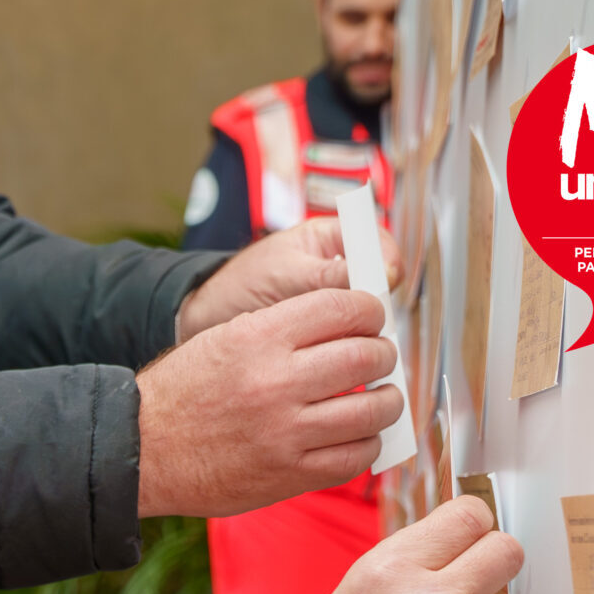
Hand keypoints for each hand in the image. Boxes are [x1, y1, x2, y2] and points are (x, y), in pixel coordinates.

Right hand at [137, 288, 399, 516]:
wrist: (141, 450)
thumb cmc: (183, 392)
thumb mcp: (225, 338)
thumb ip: (286, 328)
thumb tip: (349, 326)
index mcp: (260, 338)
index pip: (346, 308)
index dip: (370, 311)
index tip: (370, 321)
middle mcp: (276, 383)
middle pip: (368, 356)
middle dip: (384, 354)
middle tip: (379, 359)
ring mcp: (285, 433)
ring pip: (373, 410)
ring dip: (386, 401)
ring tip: (379, 398)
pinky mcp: (288, 475)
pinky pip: (355, 457)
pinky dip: (366, 443)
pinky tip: (356, 435)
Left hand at [175, 216, 399, 338]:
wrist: (207, 315)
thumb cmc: (241, 283)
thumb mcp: (287, 273)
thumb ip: (332, 275)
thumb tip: (384, 277)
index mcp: (333, 237)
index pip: (378, 243)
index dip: (386, 264)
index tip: (385, 282)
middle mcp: (339, 266)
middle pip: (379, 283)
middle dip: (376, 303)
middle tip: (370, 319)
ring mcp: (333, 300)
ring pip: (367, 314)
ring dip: (363, 329)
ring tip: (349, 341)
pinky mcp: (324, 330)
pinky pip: (348, 337)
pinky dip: (347, 347)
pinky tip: (339, 356)